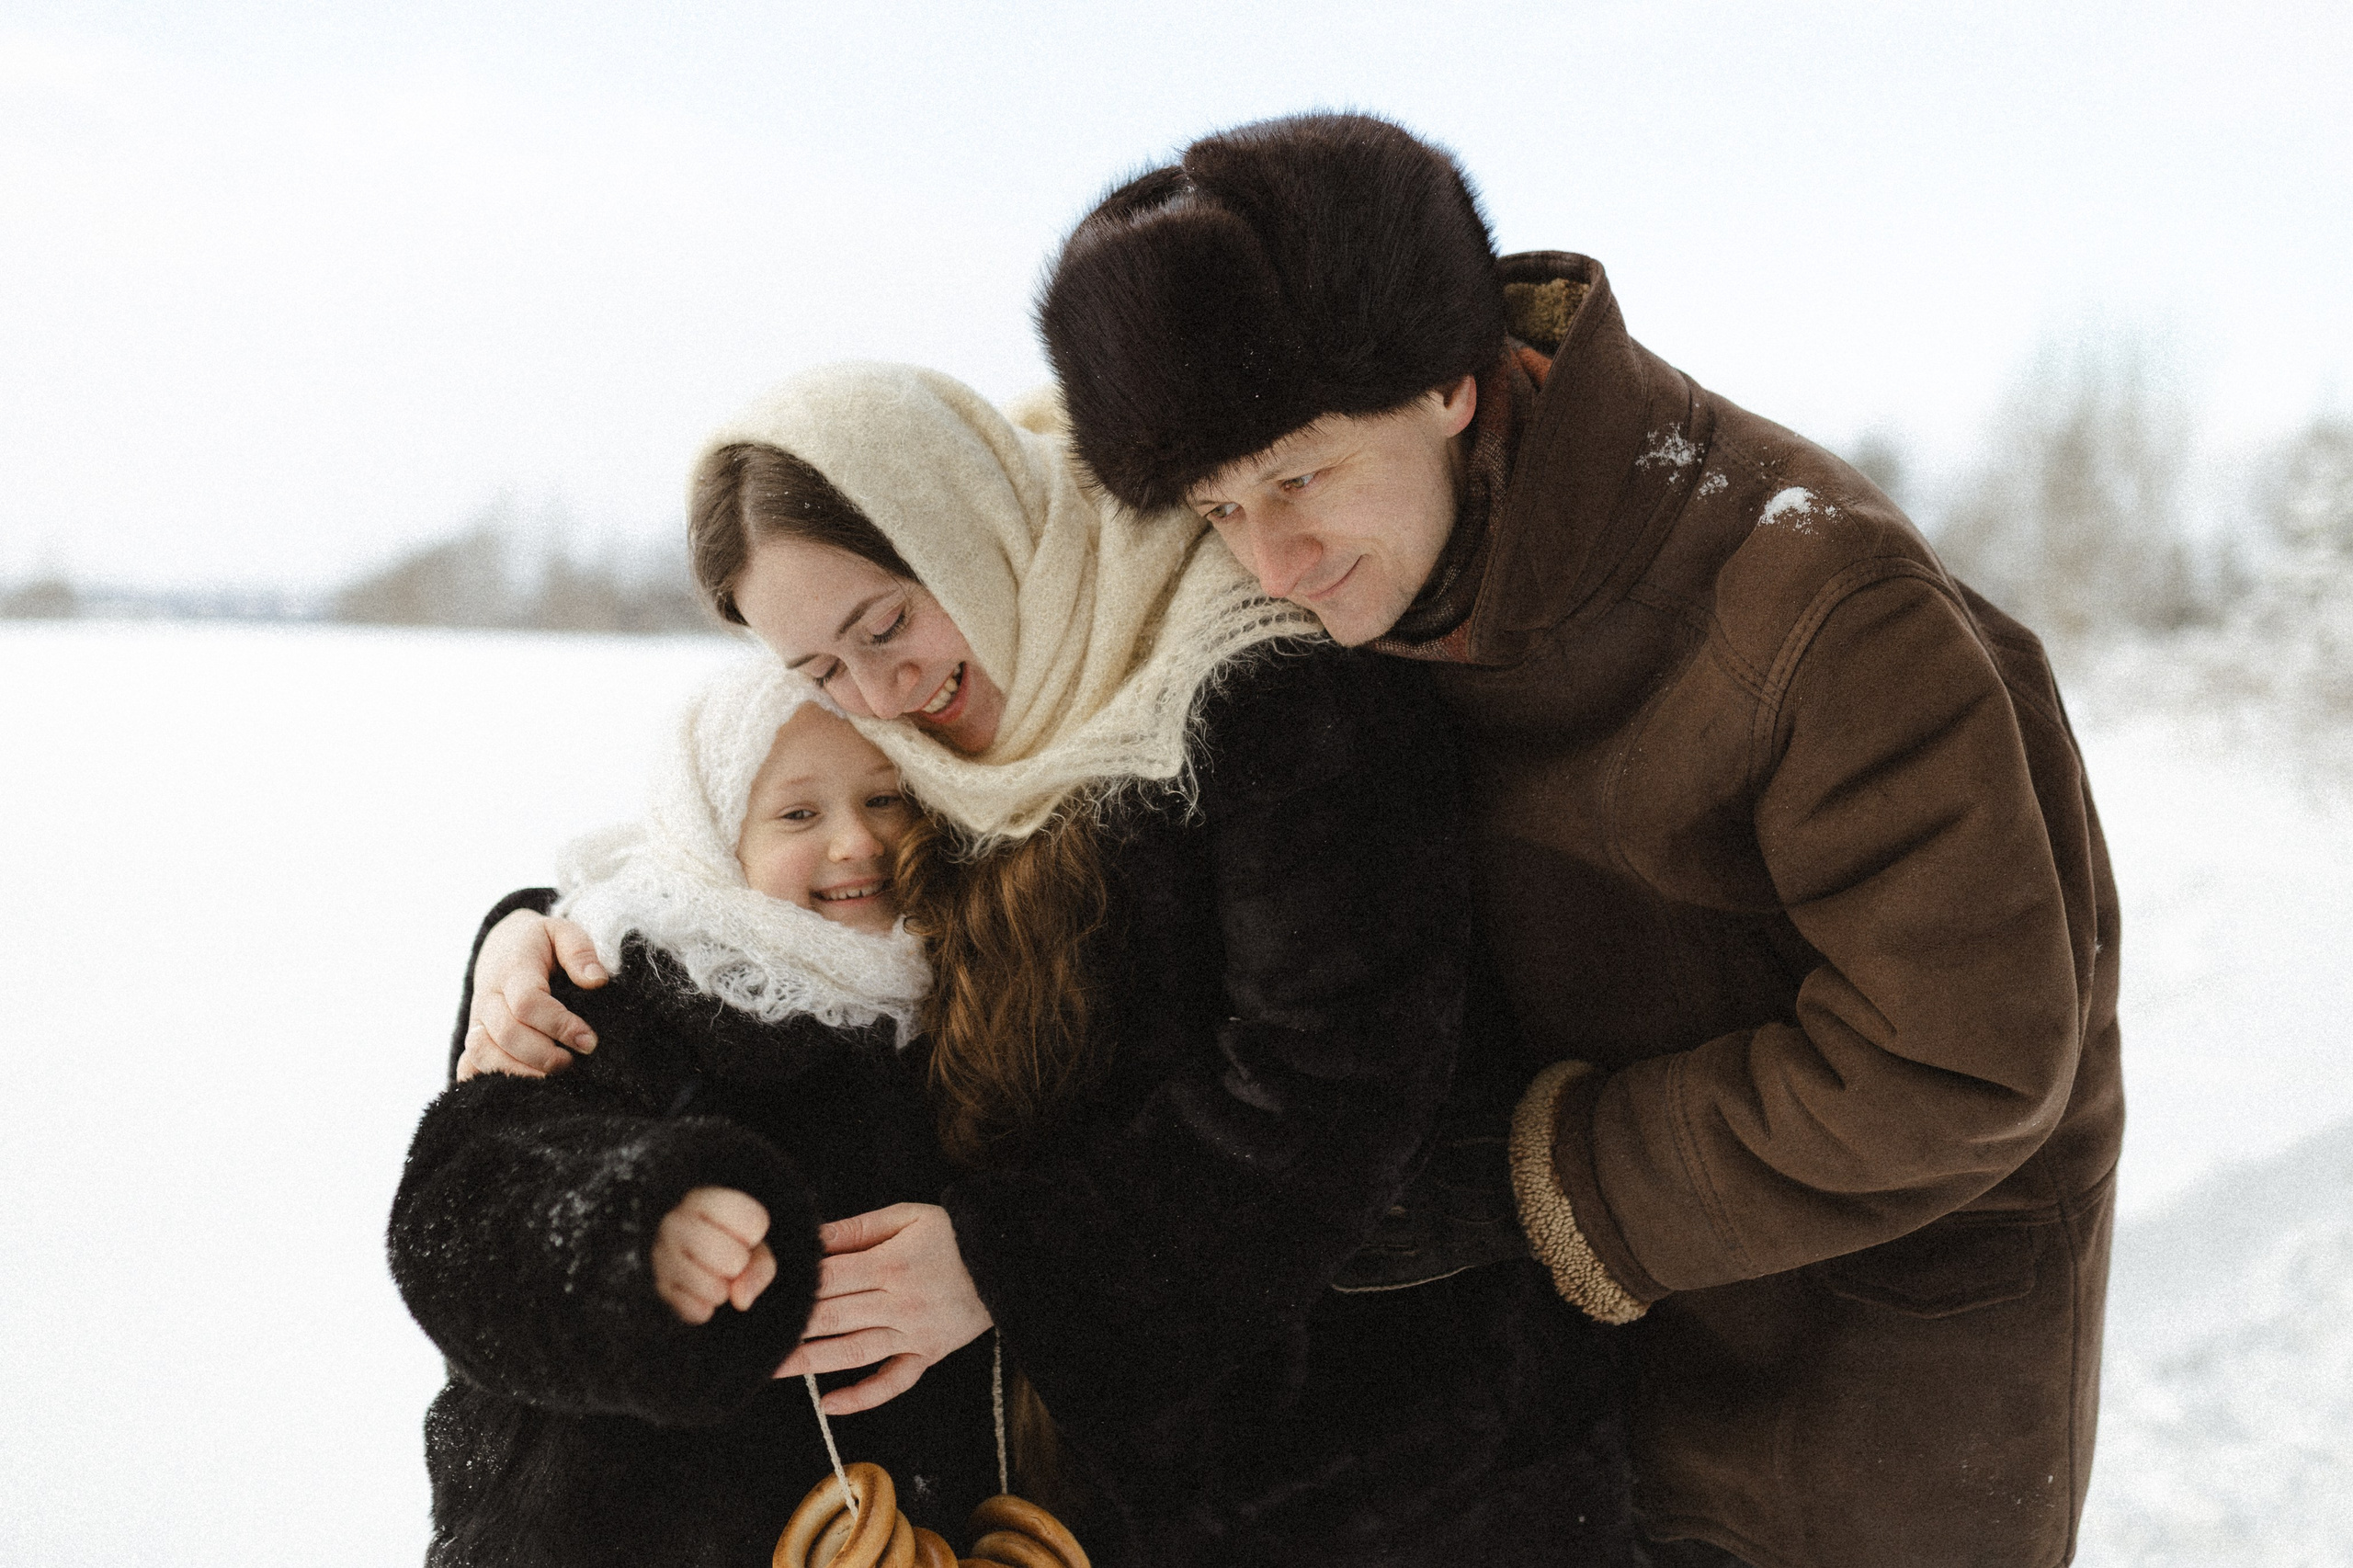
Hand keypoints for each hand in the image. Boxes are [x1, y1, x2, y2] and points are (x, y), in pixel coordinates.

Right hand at [457, 910, 607, 1079]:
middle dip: (543, 1055)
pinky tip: (519, 1091)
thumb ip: (580, 951)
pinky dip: (486, 1081)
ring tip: (553, 1078)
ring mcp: (478, 1020)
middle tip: (573, 1063)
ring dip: (519, 1072)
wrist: (502, 945)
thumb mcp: (562, 932)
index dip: (558, 1025)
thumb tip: (597, 980)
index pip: (528, 1002)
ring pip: (483, 1053)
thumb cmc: (540, 943)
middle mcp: (489, 997)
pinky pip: (468, 1065)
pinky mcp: (475, 1037)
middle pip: (506, 1033)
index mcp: (513, 969)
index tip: (589, 1041)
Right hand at [653, 1187, 777, 1323]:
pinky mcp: (659, 1286)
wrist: (687, 1255)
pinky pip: (696, 1309)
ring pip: (711, 1287)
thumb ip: (759, 1267)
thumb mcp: (752, 1245)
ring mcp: (662, 1254)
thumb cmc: (725, 1242)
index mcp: (704, 1199)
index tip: (741, 1234)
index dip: (754, 1236)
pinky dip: (705, 1307)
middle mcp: (677, 1221)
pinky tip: (699, 1292)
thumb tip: (740, 1298)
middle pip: (731, 1258)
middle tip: (729, 1261)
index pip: (752, 1221)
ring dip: (722, 1291)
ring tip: (714, 1277)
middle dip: (739, 1266)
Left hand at [774, 1203, 991, 1414]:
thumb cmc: (953, 1233)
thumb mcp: (907, 1216)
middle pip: (833, 1317)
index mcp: (891, 1264)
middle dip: (791, 1326)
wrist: (1009, 1260)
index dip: (794, 1287)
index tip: (760, 1293)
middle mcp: (900, 1303)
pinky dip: (862, 1397)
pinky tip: (828, 1405)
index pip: (830, 1279)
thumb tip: (812, 1239)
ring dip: (809, 1362)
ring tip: (770, 1368)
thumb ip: (856, 1229)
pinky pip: (893, 1382)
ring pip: (852, 1352)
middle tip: (752, 1333)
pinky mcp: (928, 1354)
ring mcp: (914, 1334)